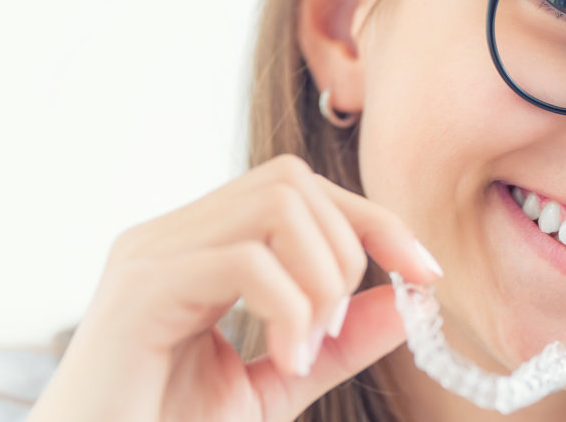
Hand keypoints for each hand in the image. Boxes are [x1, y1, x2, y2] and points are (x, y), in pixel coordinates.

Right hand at [27, 155, 444, 421]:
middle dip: (346, 251)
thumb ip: (338, 342)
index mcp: (197, 248)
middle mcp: (167, 237)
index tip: (425, 275)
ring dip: (319, 277)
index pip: (297, 189)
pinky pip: (245, 261)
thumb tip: (409, 300)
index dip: (373, 221)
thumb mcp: (278, 385)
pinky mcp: (140, 291)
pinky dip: (289, 310)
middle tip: (330, 334)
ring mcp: (147, 257)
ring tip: (304, 347)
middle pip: (291, 180)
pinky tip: (284, 360)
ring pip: (274, 204)